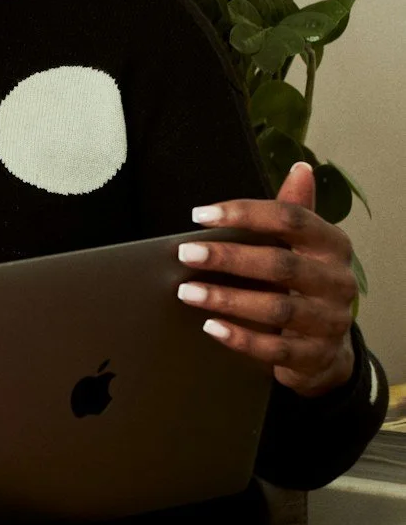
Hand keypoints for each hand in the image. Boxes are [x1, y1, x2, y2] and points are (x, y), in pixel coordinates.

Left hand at [176, 161, 356, 396]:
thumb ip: (295, 211)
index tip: (200, 215)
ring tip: (187, 292)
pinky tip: (211, 327)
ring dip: (228, 299)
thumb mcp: (304, 248)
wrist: (328, 348)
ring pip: (277, 308)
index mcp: (333, 245)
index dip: (245, 214)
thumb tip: (300, 168)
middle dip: (229, 258)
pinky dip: (241, 338)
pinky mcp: (316, 356)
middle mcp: (337, 282)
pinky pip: (276, 349)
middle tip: (186, 253)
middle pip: (281, 264)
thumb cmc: (305, 285)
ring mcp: (330, 322)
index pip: (292, 219)